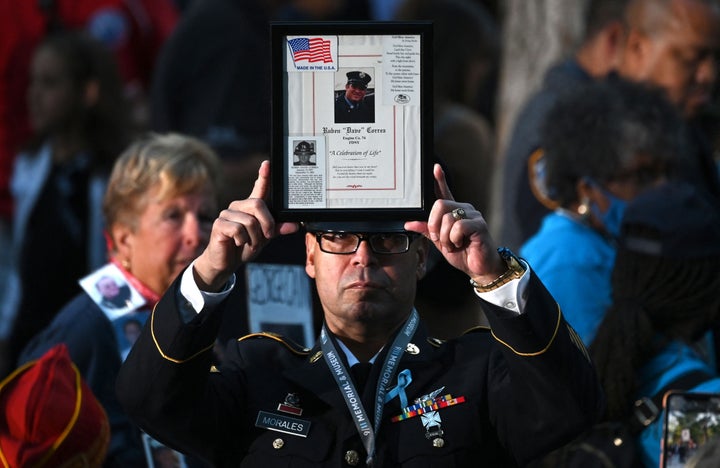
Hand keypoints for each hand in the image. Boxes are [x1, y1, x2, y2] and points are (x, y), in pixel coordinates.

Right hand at [193, 161, 298, 290]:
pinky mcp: (219, 224)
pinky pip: (238, 230)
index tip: (267, 164)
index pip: (259, 188)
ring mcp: (227, 214)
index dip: (263, 176)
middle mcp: (238, 206)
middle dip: (266, 224)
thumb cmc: (244, 247)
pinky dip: (243, 240)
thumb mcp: (265, 238)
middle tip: (265, 237)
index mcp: (250, 207)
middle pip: (258, 204)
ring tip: (249, 243)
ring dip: (254, 237)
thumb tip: (294, 225)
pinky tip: (238, 243)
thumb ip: (277, 229)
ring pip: (250, 221)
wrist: (226, 262)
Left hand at [405, 164, 504, 283]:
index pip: (445, 192)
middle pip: (440, 205)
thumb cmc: (462, 253)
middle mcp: (464, 209)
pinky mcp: (479, 224)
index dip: (440, 180)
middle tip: (438, 238)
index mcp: (454, 212)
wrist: (478, 268)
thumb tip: (409, 223)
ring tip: (452, 245)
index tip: (435, 168)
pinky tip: (460, 244)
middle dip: (434, 225)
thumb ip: (427, 230)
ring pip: (448, 217)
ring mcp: (473, 215)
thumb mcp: (440, 242)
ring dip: (444, 237)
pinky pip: (459, 226)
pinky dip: (454, 238)